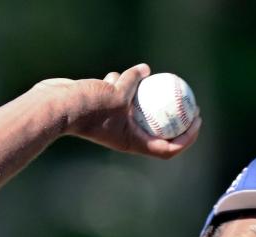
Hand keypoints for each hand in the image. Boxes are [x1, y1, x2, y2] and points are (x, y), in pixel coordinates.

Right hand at [38, 64, 200, 159]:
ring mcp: (115, 124)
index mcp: (133, 142)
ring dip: (142, 95)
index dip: (187, 138)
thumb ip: (134, 82)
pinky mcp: (104, 111)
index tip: (197, 121)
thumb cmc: (88, 106)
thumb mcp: (117, 92)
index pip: (168, 148)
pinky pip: (120, 98)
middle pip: (158, 132)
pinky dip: (120, 86)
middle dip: (175, 119)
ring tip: (144, 79)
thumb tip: (146, 70)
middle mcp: (126, 136)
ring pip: (137, 110)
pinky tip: (116, 75)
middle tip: (189, 102)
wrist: (58, 106)